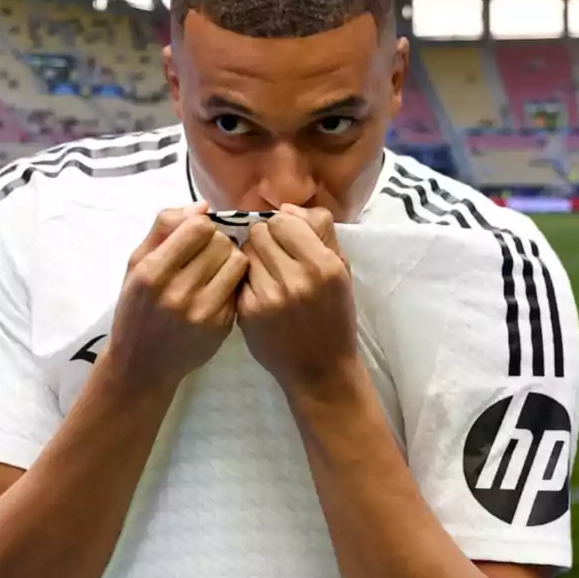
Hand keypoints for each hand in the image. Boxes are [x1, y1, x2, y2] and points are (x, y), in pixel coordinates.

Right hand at [107, 203, 248, 392]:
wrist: (142, 364)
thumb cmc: (136, 308)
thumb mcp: (135, 265)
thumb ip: (163, 229)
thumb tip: (202, 207)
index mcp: (152, 273)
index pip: (198, 228)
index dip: (200, 225)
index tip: (193, 236)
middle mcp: (177, 293)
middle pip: (221, 242)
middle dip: (216, 241)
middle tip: (204, 253)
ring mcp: (203, 312)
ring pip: (237, 262)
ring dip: (228, 259)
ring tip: (213, 268)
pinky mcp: (222, 327)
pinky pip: (240, 287)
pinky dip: (231, 282)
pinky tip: (216, 289)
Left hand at [237, 205, 358, 399]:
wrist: (321, 369)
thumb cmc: (334, 316)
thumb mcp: (341, 270)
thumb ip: (319, 232)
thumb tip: (285, 207)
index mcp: (323, 265)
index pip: (283, 220)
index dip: (282, 227)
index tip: (287, 240)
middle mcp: (296, 279)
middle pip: (258, 232)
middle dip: (264, 240)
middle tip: (274, 257)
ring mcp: (268, 297)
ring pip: (244, 252)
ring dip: (252, 258)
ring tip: (266, 274)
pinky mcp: (247, 312)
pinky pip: (237, 277)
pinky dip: (245, 280)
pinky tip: (258, 292)